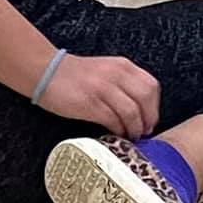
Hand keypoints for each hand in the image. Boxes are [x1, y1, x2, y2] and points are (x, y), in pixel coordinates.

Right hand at [39, 54, 160, 137]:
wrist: (48, 71)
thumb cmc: (78, 75)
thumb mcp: (107, 71)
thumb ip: (124, 84)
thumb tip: (141, 109)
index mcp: (123, 66)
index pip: (151, 86)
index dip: (154, 107)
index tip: (151, 120)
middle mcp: (116, 74)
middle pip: (145, 99)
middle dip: (148, 119)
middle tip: (143, 132)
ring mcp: (103, 88)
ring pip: (131, 111)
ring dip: (134, 128)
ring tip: (130, 136)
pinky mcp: (89, 102)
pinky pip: (112, 119)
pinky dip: (118, 129)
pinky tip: (115, 134)